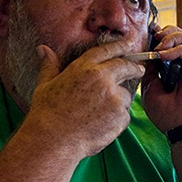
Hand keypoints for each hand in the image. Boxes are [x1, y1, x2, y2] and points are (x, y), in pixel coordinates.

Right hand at [22, 41, 145, 157]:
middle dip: (134, 67)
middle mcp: (102, 78)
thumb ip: (49, 66)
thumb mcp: (45, 85)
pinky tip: (100, 126)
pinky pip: (124, 116)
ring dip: (119, 101)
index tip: (131, 41)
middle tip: (139, 69)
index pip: (107, 50)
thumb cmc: (46, 114)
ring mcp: (113, 97)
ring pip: (125, 95)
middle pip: (125, 67)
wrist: (54, 140)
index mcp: (84, 67)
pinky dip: (117, 120)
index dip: (121, 45)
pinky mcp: (120, 116)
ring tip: (99, 114)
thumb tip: (43, 49)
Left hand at [140, 25, 181, 131]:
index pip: (165, 45)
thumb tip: (145, 54)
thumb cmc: (168, 114)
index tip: (146, 35)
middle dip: (164, 34)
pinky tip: (165, 55)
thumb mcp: (150, 89)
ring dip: (170, 38)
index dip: (156, 38)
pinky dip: (177, 48)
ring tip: (159, 48)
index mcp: (171, 69)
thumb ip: (149, 71)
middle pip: (177, 37)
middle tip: (153, 39)